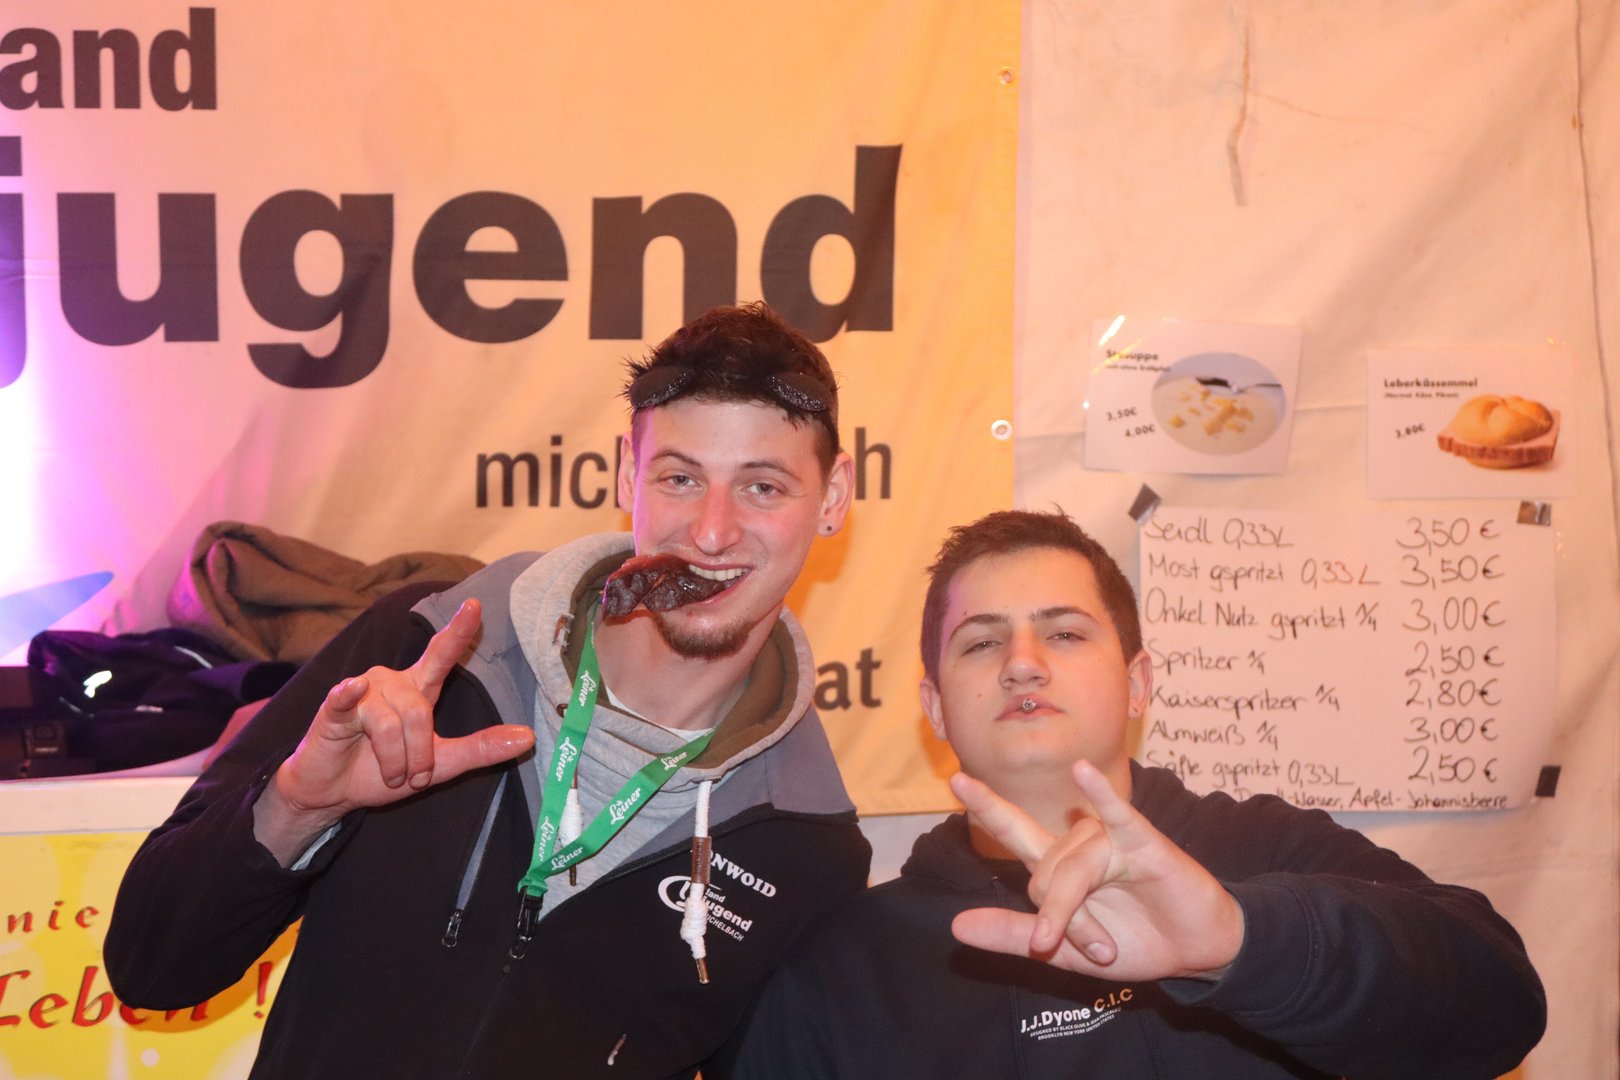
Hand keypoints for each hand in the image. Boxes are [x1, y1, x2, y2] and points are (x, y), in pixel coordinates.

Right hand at [253, 599, 534, 864]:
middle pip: (420, 712)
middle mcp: (393, 681)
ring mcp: (362, 690)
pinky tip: (351, 691)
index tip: (475, 606)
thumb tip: (528, 737)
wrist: (335, 793)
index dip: (458, 631)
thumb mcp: (441, 764)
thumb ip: (481, 749)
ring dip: (394, 760)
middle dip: (420, 754)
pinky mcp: (333, 707)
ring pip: (391, 724)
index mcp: (418, 688)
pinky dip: (350, 696)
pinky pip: (349, 699)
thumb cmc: (384, 770)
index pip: (441, 654)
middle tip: (413, 778)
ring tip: (390, 775)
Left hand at [950, 760, 1244, 981]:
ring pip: (1073, 874)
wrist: (1194, 954)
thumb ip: (1012, 936)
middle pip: (1043, 875)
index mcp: (1058, 866)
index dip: (987, 805)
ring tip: (1109, 947)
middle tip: (1096, 950)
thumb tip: (955, 926)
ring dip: (1085, 921)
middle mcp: (1080, 845)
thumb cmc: (1134, 942)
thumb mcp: (1064, 953)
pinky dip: (1100, 796)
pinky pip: (1116, 817)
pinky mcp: (1144, 843)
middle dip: (1061, 923)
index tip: (957, 778)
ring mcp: (1110, 840)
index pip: (1015, 829)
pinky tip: (1082, 773)